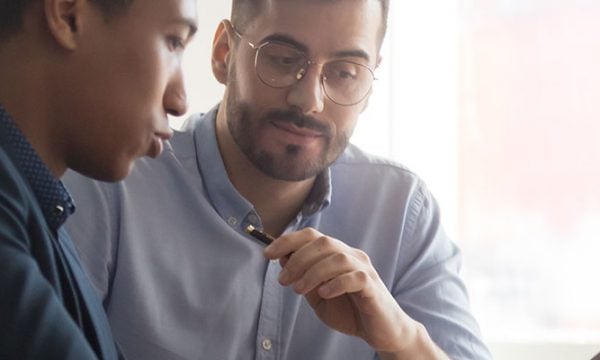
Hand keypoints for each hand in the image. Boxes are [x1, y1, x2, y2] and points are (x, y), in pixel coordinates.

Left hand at [263, 228, 421, 353]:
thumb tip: (283, 258)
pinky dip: (335, 283)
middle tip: (284, 280)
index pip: (312, 235)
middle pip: (323, 242)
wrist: (381, 331)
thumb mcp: (318, 296)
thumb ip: (304, 278)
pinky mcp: (373, 286)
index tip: (268, 253)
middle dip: (297, 259)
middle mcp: (352, 256)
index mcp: (338, 254)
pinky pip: (354, 277)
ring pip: (337, 258)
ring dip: (313, 272)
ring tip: (299, 290)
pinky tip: (324, 294)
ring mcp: (364, 269)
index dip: (288, 241)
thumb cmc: (350, 311)